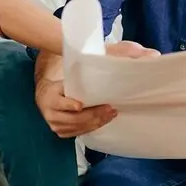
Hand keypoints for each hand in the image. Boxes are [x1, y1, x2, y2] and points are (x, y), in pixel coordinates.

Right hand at [33, 41, 156, 137]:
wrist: (48, 95)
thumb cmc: (66, 79)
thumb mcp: (75, 68)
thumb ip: (102, 58)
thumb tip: (138, 53)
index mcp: (50, 95)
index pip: (61, 102)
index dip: (70, 104)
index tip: (80, 105)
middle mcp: (51, 112)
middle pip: (75, 117)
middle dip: (93, 114)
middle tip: (110, 109)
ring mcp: (56, 124)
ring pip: (78, 127)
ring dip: (96, 121)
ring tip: (111, 114)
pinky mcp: (61, 132)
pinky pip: (79, 132)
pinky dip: (92, 127)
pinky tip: (104, 120)